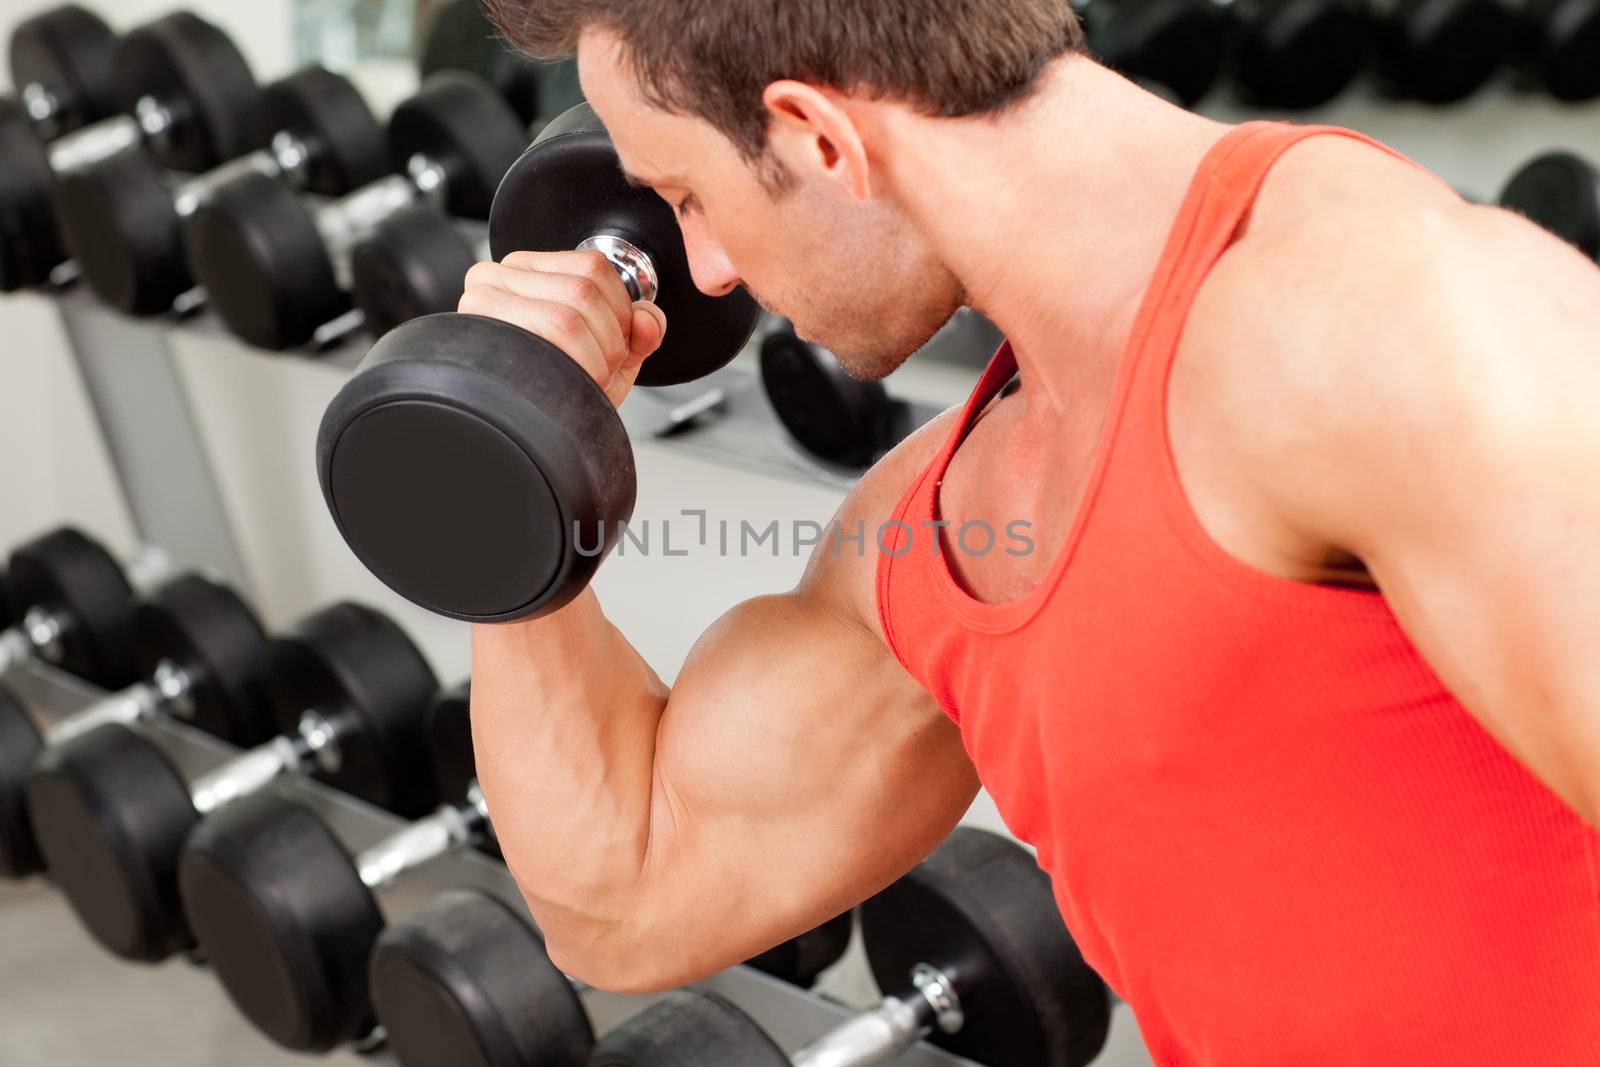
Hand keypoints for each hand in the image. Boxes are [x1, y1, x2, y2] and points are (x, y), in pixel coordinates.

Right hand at [459, 250, 668, 407]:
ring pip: (572, 311)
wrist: (529, 434)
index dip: (620, 310)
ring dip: (596, 356)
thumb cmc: (559, 391)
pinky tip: (571, 380)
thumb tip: (648, 319)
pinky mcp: (484, 322)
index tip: (615, 344)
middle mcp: (500, 275)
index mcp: (528, 270)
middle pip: (585, 288)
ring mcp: (485, 297)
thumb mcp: (609, 354)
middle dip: (610, 338)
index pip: (593, 266)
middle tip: (600, 370)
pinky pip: (558, 326)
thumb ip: (640, 329)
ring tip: (585, 377)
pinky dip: (582, 361)